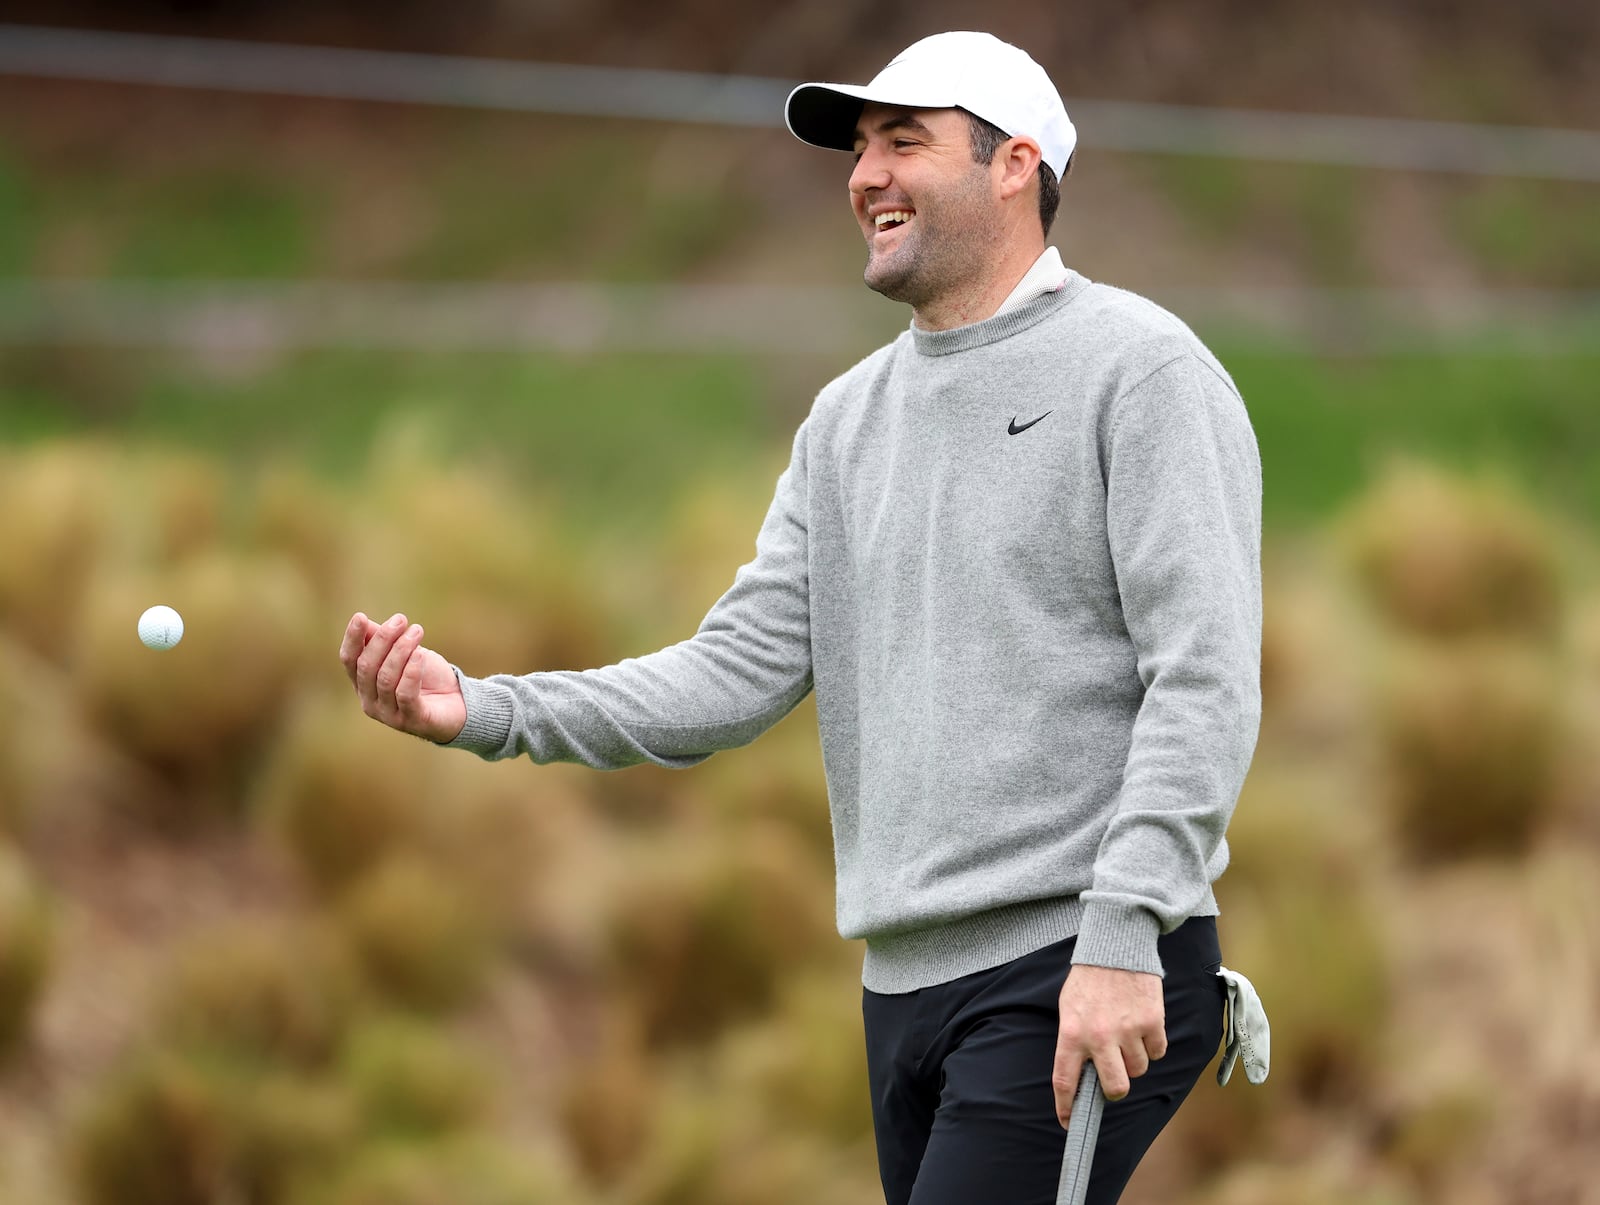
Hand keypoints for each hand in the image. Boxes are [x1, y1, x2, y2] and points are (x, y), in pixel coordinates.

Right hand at [339, 611, 466, 742]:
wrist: (458, 703)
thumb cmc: (427, 676)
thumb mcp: (405, 652)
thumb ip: (382, 640)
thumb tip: (365, 622)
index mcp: (363, 684)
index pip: (349, 660)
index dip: (352, 639)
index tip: (360, 616)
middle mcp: (370, 701)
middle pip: (366, 667)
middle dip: (382, 639)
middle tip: (401, 620)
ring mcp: (388, 714)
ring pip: (385, 678)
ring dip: (401, 650)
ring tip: (417, 631)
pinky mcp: (411, 721)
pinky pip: (405, 694)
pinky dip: (411, 671)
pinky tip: (420, 654)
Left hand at [1053, 964, 1165, 1127]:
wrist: (1116, 947)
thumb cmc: (1089, 980)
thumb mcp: (1069, 1008)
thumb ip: (1074, 1041)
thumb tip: (1082, 1075)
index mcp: (1072, 1033)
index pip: (1066, 1080)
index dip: (1067, 1106)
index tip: (1069, 1122)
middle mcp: (1099, 1036)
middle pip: (1115, 1088)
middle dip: (1116, 1088)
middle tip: (1115, 1076)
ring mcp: (1128, 1030)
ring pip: (1139, 1069)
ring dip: (1134, 1059)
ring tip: (1127, 1034)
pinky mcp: (1153, 1022)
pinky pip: (1158, 1052)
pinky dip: (1152, 1044)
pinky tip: (1143, 1025)